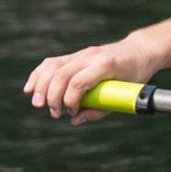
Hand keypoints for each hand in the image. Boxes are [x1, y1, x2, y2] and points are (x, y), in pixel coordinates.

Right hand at [24, 36, 155, 122]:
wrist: (140, 51)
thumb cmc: (136, 75)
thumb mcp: (124, 96)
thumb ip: (98, 111)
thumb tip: (74, 120)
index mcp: (105, 64)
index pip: (78, 82)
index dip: (70, 101)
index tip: (72, 113)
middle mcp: (90, 55)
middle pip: (61, 75)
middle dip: (52, 97)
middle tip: (55, 114)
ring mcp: (82, 53)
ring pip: (52, 66)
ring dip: (41, 86)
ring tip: (38, 104)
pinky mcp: (75, 55)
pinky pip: (52, 63)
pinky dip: (39, 74)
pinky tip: (30, 88)